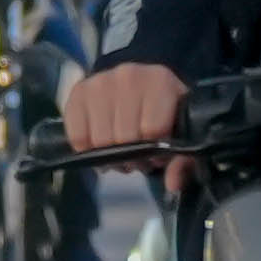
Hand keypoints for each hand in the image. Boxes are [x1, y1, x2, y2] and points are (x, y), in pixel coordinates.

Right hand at [63, 60, 185, 154]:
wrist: (136, 85)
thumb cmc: (162, 111)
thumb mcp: (181, 132)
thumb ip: (184, 160)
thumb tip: (173, 184)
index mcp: (160, 81)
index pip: (152, 129)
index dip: (154, 151)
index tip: (156, 153)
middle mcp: (128, 76)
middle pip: (124, 138)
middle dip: (131, 156)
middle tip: (136, 155)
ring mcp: (100, 82)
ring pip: (99, 140)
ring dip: (108, 155)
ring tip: (118, 149)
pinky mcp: (78, 91)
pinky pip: (76, 136)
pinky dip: (86, 149)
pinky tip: (98, 145)